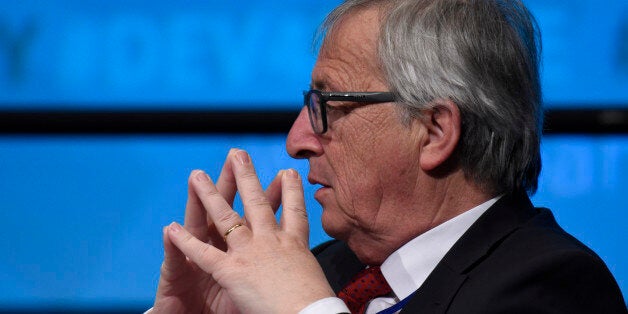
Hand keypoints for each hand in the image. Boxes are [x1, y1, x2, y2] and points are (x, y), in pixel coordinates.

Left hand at [152, 149, 333, 312]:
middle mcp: (272, 241)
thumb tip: (308, 275)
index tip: (288, 173)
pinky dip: (186, 242)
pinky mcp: (231, 271)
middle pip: (257, 203)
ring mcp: (250, 253)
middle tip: (238, 154)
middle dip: (245, 176)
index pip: (294, 213)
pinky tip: (171, 229)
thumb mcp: (313, 279)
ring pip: (226, 218)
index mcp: (296, 246)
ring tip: (197, 175)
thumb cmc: (316, 305)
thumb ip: (302, 269)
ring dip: (209, 195)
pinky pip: (204, 254)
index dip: (291, 192)